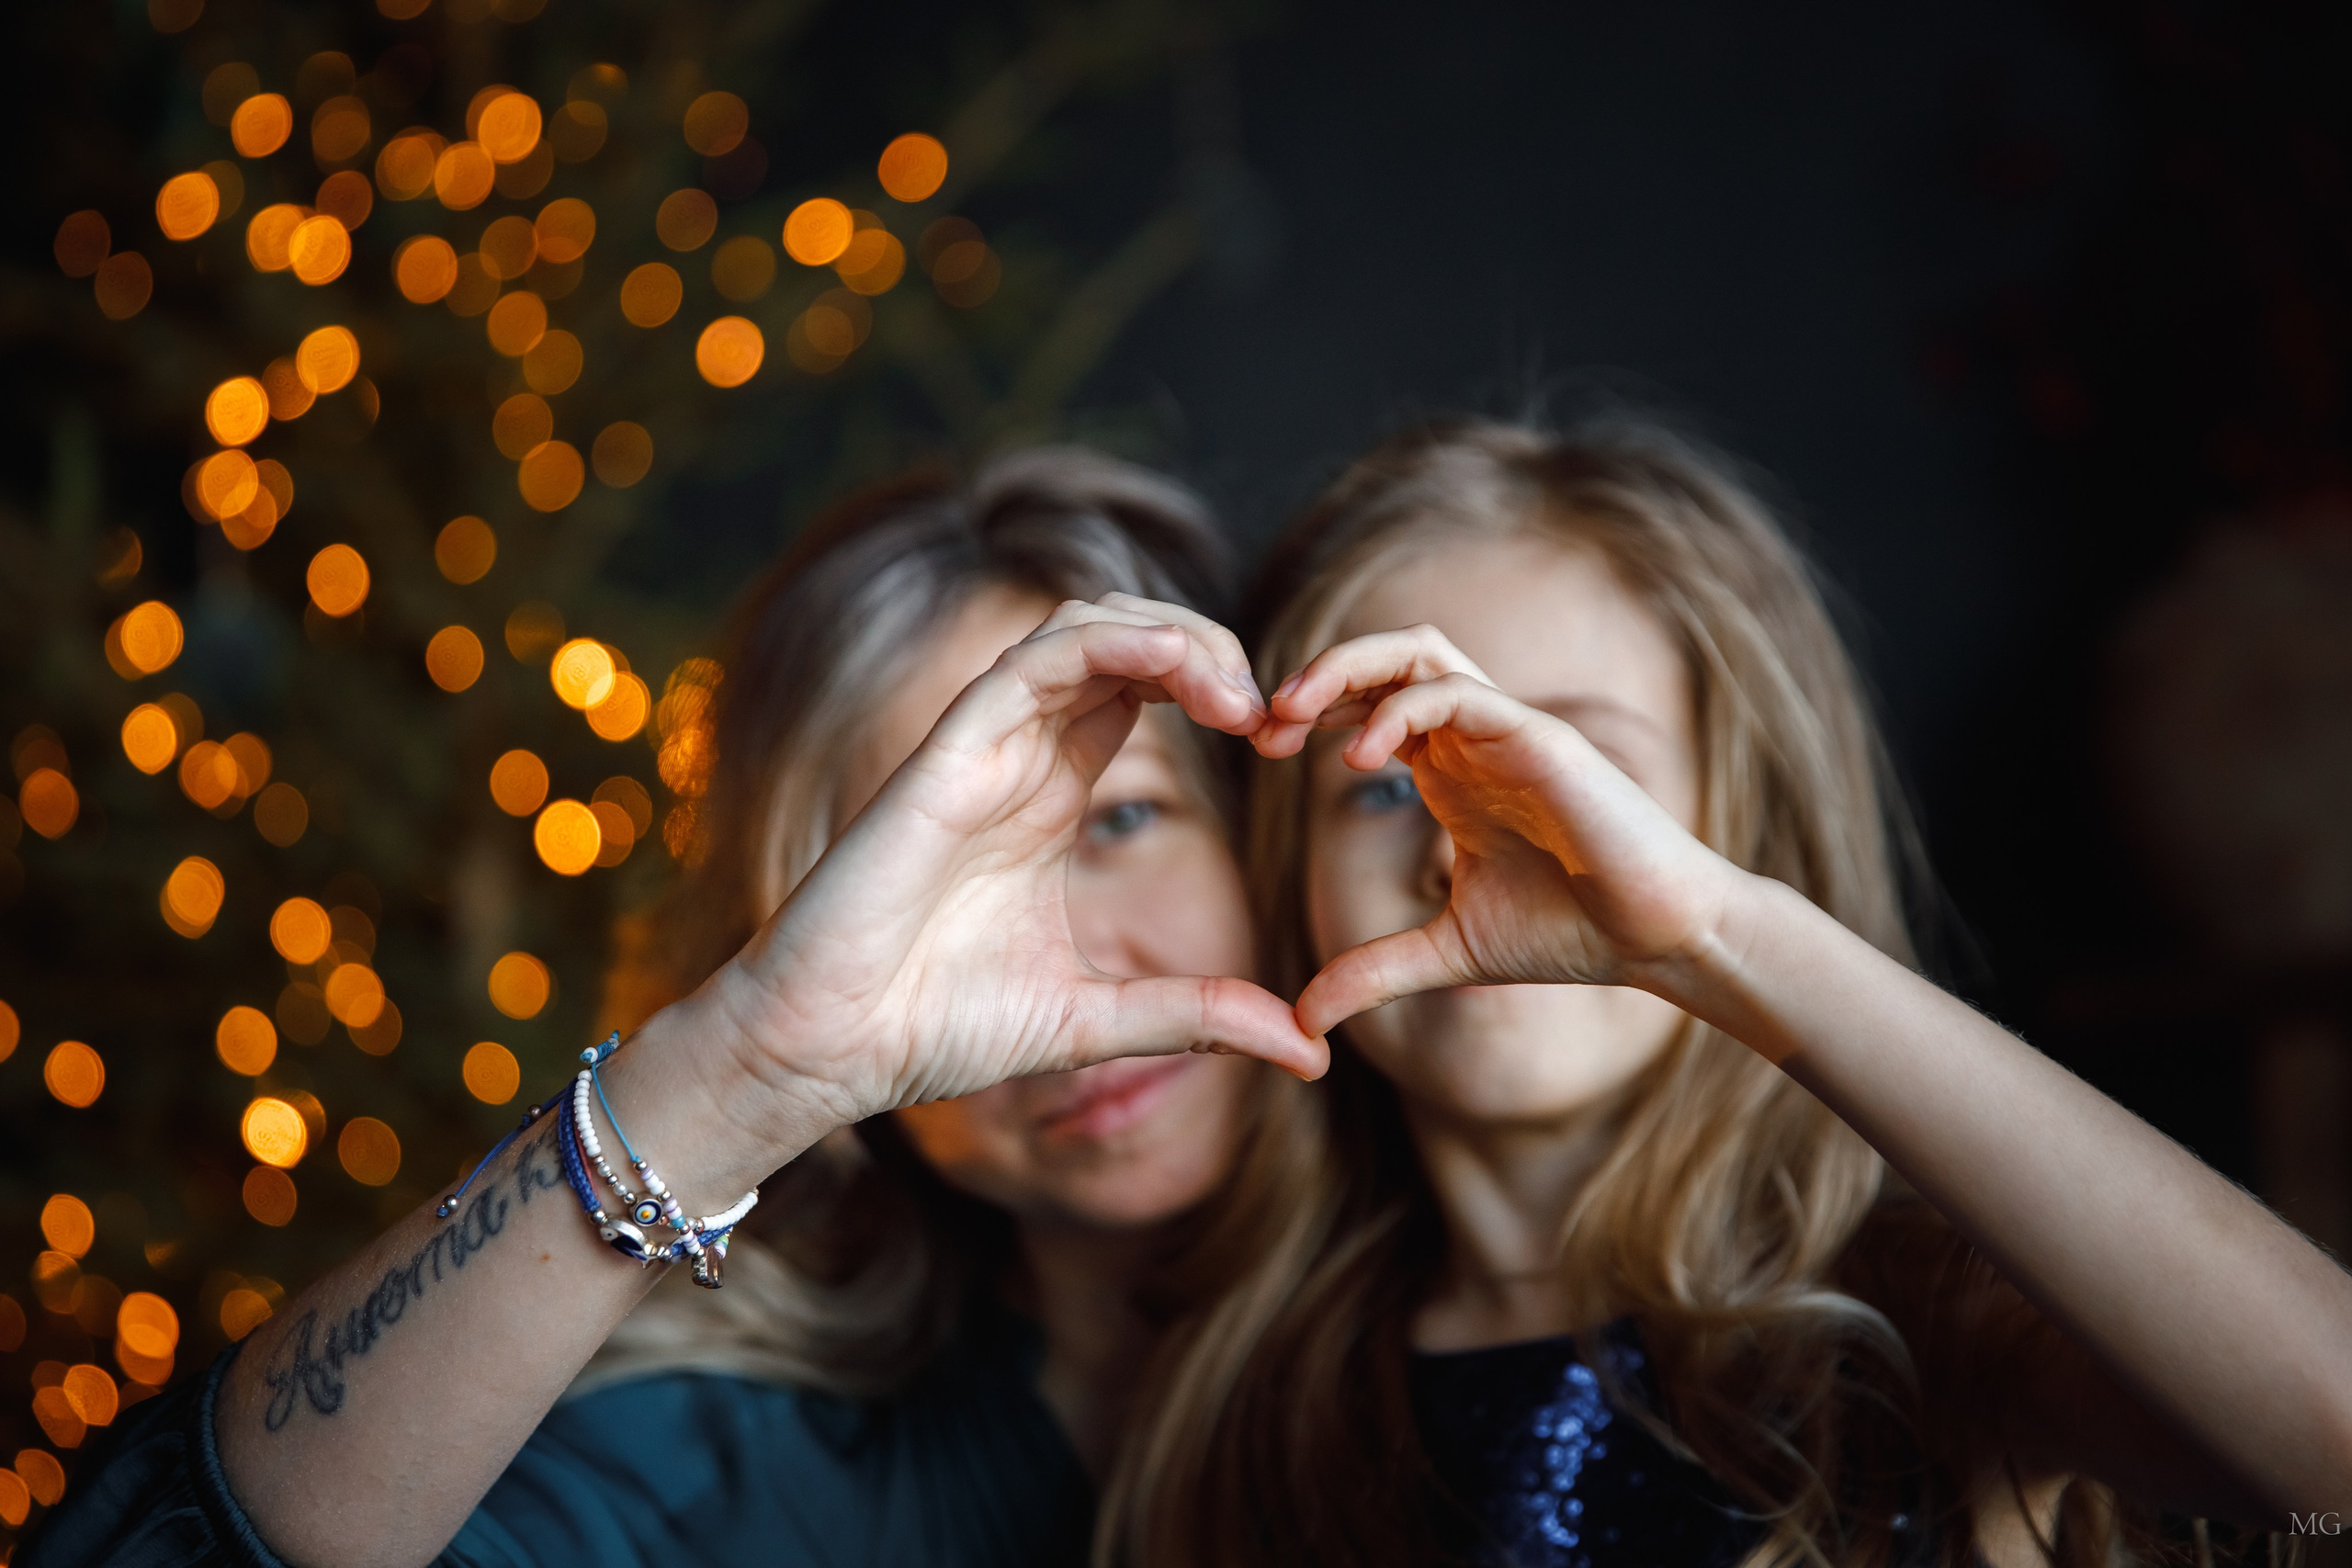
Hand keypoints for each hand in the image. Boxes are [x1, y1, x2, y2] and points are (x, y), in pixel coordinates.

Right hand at [709, 595, 1325, 1145]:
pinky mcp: (944, 755)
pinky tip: (1175, 668)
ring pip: (1081, 629)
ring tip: (1234, 689)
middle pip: (1123, 640)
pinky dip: (1109, 645)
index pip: (1142, 689)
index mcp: (1052, 794)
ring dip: (1169, 634)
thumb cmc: (938, 1028)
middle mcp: (1020, 755)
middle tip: (1266, 707)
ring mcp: (981, 747)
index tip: (1279, 738)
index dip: (1217, 687)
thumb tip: (1310, 1051)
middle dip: (1206, 647)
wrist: (831, 1051)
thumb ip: (1202, 1017)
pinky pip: (1030, 663)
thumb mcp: (1102, 1020)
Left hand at [1255, 624, 1743, 1038]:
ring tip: (1294, 714)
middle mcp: (1474, 737)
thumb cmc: (1571, 933)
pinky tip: (1363, 763)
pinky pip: (1458, 692)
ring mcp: (1507, 730)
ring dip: (1346, 670)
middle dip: (1316, 678)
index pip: (1369, 703)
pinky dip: (1400, 711)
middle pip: (1385, 658)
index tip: (1259, 752)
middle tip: (1261, 725)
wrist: (1659, 938)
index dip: (1309, 715)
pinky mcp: (1540, 738)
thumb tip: (1303, 1020)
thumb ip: (1374, 971)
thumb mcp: (1448, 951)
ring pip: (1418, 652)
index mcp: (1451, 769)